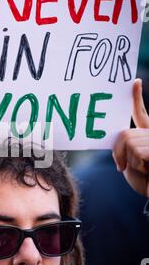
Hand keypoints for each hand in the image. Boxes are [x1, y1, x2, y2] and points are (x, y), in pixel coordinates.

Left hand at [113, 78, 148, 196]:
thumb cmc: (145, 182)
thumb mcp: (131, 162)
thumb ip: (128, 146)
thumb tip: (121, 137)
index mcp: (148, 134)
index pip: (141, 113)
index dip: (137, 98)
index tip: (135, 82)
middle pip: (125, 134)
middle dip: (119, 152)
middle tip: (122, 166)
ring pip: (130, 144)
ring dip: (131, 162)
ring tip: (145, 170)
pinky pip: (137, 152)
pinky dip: (137, 166)